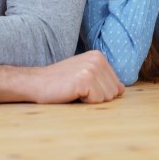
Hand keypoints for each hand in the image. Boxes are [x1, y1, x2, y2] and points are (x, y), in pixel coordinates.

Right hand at [0, 50, 125, 103]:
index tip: (82, 87)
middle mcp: (98, 59)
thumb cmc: (60, 82)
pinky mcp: (85, 80)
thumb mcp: (84, 75)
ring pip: (107, 98)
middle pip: (113, 92)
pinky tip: (72, 93)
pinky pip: (97, 101)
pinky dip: (85, 103)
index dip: (99, 92)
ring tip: (75, 91)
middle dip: (96, 97)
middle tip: (77, 90)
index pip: (116, 85)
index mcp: (99, 56)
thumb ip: (103, 80)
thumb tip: (122, 89)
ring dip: (90, 100)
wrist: (36, 83)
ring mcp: (92, 69)